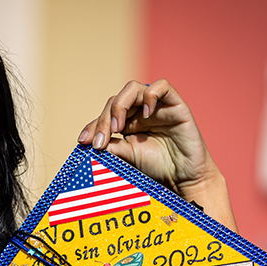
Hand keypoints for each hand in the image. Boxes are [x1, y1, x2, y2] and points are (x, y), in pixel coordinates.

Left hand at [79, 79, 235, 230]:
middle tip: (100, 142)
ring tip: (118, 128)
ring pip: (133, 89)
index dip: (93, 126)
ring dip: (120, 105)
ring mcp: (157, 107)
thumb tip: (91, 141)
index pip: (106, 114)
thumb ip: (112, 147)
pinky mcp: (175, 105)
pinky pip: (162, 87)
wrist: (183, 179)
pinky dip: (150, 96)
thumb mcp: (128, 157)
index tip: (83, 142)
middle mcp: (140, 111)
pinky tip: (144, 115)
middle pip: (116, 101)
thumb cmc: (157, 168)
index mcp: (128, 122)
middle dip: (104, 120)